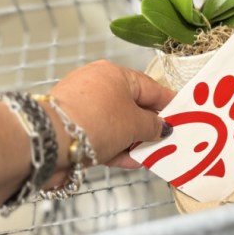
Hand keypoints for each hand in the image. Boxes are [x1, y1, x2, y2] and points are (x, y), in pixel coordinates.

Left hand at [48, 60, 173, 169]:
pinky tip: (131, 161)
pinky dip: (116, 148)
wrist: (50, 141)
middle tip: (168, 139)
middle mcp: (97, 85)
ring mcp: (83, 107)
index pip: (150, 87)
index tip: (183, 114)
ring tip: (151, 154)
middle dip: (150, 126)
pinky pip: (102, 136)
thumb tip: (161, 127)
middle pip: (132, 106)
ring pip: (117, 124)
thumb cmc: (95, 121)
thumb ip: (154, 126)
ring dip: (133, 141)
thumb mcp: (135, 123)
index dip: (168, 103)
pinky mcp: (72, 128)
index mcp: (115, 74)